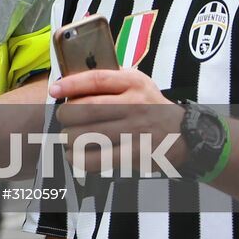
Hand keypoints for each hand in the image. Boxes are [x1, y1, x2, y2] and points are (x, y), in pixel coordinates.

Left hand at [52, 68, 184, 176]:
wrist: (184, 133)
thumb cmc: (149, 105)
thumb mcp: (137, 82)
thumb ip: (110, 79)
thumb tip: (70, 81)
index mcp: (133, 83)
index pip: (96, 79)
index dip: (70, 84)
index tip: (53, 89)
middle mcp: (135, 104)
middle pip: (87, 108)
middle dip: (66, 114)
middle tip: (63, 118)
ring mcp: (136, 130)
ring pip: (89, 134)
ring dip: (69, 137)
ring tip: (67, 137)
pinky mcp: (136, 154)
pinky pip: (100, 158)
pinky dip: (80, 158)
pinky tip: (73, 155)